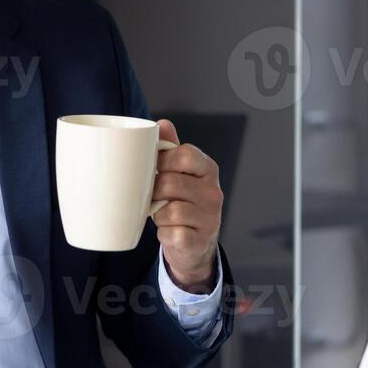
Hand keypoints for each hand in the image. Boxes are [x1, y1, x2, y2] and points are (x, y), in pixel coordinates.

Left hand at [151, 119, 222, 292]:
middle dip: (154, 191)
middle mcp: (213, 192)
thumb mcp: (180, 172)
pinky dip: (163, 233)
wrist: (195, 244)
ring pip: (170, 210)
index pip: (185, 154)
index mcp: (208, 169)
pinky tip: (168, 231)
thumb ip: (170, 147)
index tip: (154, 168)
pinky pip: (172, 233)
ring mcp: (210, 218)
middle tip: (153, 196)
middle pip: (171, 183)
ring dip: (158, 214)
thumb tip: (162, 123)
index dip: (163, 160)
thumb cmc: (183, 201)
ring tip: (161, 214)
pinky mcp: (200, 241)